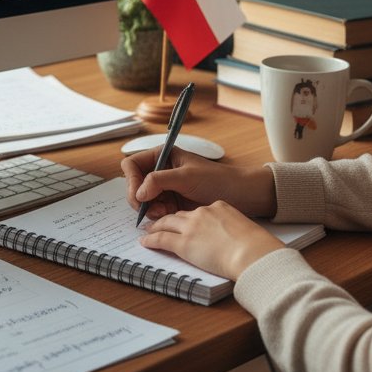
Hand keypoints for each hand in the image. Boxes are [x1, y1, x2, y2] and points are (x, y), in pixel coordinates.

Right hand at [122, 149, 275, 220]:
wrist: (240, 195)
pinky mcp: (171, 203)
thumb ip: (159, 180)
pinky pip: (155, 210)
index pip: (132, 165)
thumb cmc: (216, 179)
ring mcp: (165, 188)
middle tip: (150, 209)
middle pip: (135, 184)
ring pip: (143, 199)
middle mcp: (161, 170)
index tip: (139, 195)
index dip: (131, 180)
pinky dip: (158, 215)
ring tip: (165, 212)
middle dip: (140, 197)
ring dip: (149, 208)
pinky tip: (169, 215)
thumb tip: (139, 192)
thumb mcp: (186, 177)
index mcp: (162, 156)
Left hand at [139, 201, 284, 279]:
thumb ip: (235, 228)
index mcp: (219, 207)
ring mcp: (192, 227)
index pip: (199, 211)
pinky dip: (151, 240)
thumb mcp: (246, 228)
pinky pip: (162, 239)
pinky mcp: (184, 243)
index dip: (189, 216)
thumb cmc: (257, 246)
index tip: (185, 220)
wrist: (252, 253)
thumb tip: (237, 240)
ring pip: (167, 223)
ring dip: (156, 227)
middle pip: (180, 215)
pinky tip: (145, 242)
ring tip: (149, 230)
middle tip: (159, 222)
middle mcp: (202, 213)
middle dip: (168, 219)